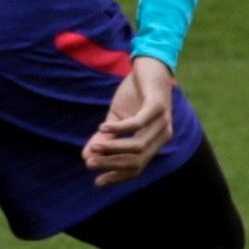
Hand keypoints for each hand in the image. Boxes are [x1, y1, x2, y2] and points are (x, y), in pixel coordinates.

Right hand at [82, 56, 174, 187]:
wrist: (148, 66)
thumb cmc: (133, 95)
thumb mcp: (115, 119)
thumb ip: (104, 139)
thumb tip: (86, 157)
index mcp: (155, 142)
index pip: (137, 167)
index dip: (118, 176)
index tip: (97, 182)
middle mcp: (162, 135)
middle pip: (138, 161)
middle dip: (112, 164)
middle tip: (90, 164)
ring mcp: (162, 121)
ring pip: (137, 145)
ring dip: (113, 148)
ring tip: (94, 148)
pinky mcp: (157, 106)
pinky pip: (138, 123)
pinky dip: (119, 128)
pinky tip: (103, 127)